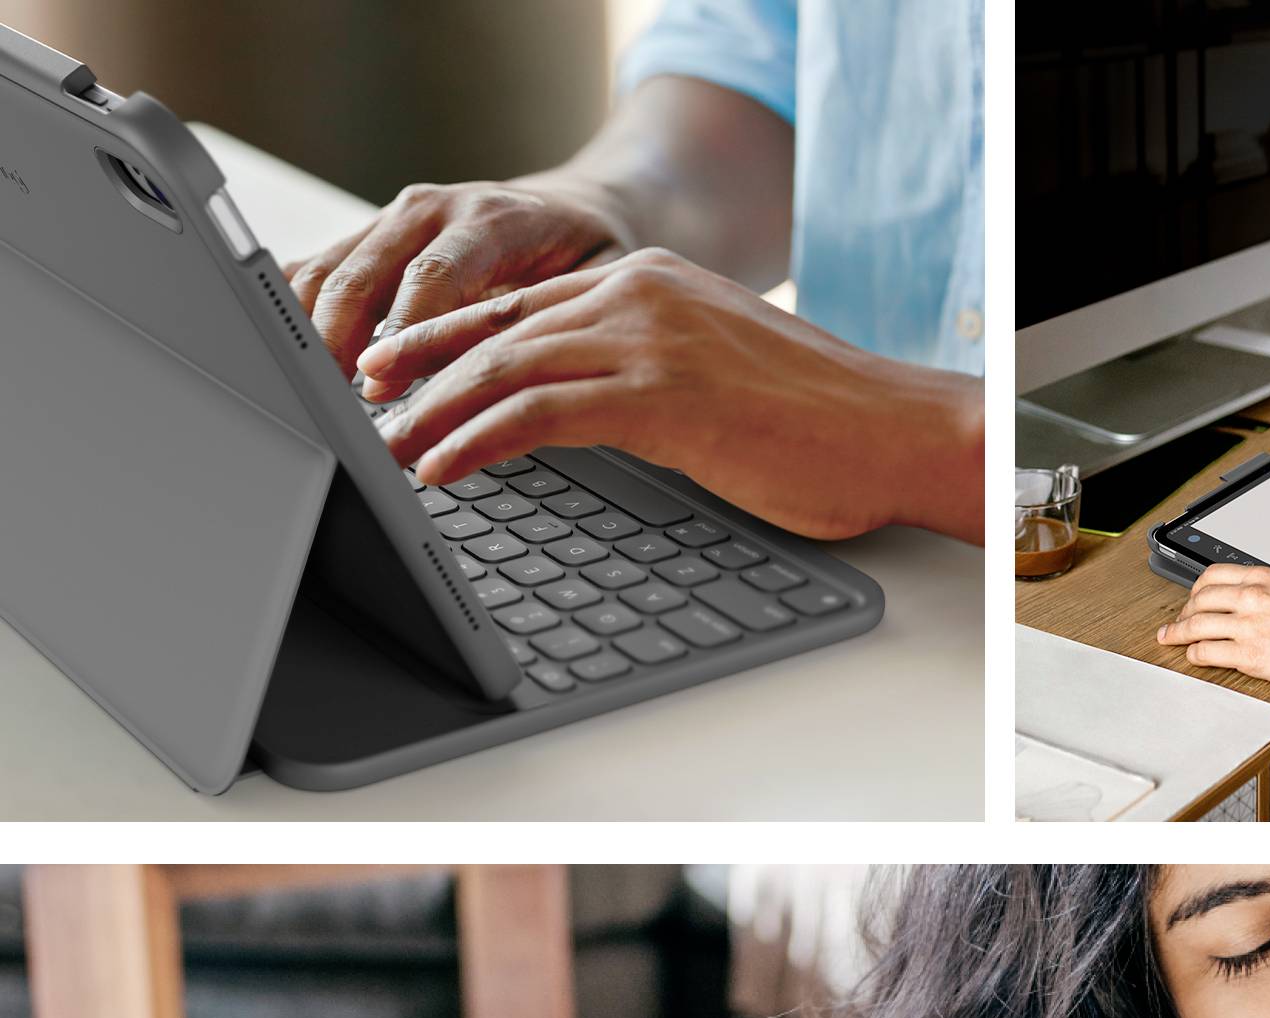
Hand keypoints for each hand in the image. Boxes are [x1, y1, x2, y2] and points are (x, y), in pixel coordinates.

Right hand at [286, 177, 630, 381]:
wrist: (576, 207)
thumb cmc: (589, 256)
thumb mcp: (590, 289)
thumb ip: (546, 326)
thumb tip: (505, 388)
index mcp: (490, 220)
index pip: (432, 276)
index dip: (402, 332)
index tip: (377, 386)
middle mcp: (433, 209)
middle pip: (362, 273)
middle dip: (337, 339)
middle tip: (326, 400)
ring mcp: (395, 219)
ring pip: (328, 268)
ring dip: (310, 329)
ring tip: (307, 390)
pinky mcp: (372, 234)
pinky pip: (319, 265)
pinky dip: (298, 308)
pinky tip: (291, 354)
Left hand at [358, 248, 982, 542]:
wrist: (895, 433)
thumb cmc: (824, 425)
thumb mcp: (721, 379)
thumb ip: (652, 377)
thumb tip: (599, 414)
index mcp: (651, 283)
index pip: (524, 304)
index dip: (450, 337)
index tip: (399, 368)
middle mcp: (639, 294)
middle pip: (495, 324)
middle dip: (419, 367)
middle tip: (363, 404)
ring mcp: (647, 339)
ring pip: (501, 364)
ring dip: (430, 412)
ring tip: (383, 449)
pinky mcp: (658, 395)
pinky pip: (536, 413)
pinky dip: (475, 441)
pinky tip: (440, 470)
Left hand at [1158, 565, 1269, 695]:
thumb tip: (1252, 602)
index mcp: (1265, 579)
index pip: (1213, 575)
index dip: (1195, 589)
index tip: (1191, 599)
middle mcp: (1253, 598)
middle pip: (1199, 599)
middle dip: (1182, 612)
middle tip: (1177, 622)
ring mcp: (1249, 626)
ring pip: (1196, 625)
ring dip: (1178, 633)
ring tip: (1170, 639)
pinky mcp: (1250, 656)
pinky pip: (1208, 652)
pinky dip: (1194, 654)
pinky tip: (1193, 656)